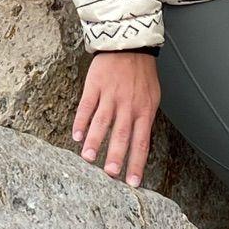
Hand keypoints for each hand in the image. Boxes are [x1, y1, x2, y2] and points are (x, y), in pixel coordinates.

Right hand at [71, 50, 160, 186]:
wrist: (129, 44)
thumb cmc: (141, 74)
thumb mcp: (152, 97)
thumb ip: (145, 120)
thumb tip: (140, 146)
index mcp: (144, 111)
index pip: (141, 142)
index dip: (137, 163)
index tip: (132, 183)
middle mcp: (128, 105)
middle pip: (122, 134)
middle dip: (116, 156)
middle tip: (110, 174)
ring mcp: (110, 95)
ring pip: (102, 122)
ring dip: (95, 141)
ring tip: (89, 158)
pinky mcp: (95, 85)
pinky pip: (87, 106)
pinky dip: (81, 121)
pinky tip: (77, 136)